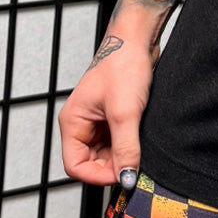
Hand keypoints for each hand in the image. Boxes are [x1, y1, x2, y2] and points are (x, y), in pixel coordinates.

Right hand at [58, 35, 155, 186]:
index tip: (122, 176)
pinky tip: (143, 139)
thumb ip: (126, 147)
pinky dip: (130, 143)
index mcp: (73, 123)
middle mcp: (83, 123)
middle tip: (136, 165)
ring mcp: (99, 119)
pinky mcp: (115, 114)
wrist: (139, 39)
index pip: (75, 166)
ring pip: (107, 151)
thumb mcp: (126, 112)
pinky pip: (119, 139)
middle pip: (92, 161)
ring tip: (142, 149)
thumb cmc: (124, 66)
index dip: (97, 176)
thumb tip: (126, 178)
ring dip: (123, 155)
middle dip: (112, 166)